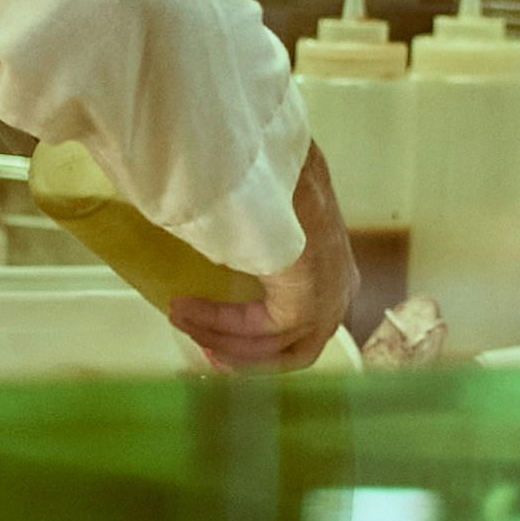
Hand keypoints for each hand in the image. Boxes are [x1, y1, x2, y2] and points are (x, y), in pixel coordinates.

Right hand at [177, 146, 354, 373]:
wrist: (275, 167)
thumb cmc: (271, 176)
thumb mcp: (270, 212)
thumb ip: (258, 240)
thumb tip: (222, 237)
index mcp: (337, 270)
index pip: (300, 323)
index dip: (256, 337)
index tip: (214, 334)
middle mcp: (340, 293)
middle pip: (289, 348)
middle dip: (241, 353)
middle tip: (203, 349)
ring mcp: (328, 303)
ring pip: (272, 346)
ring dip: (221, 338)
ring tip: (179, 316)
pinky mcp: (307, 306)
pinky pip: (259, 331)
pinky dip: (219, 326)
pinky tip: (187, 309)